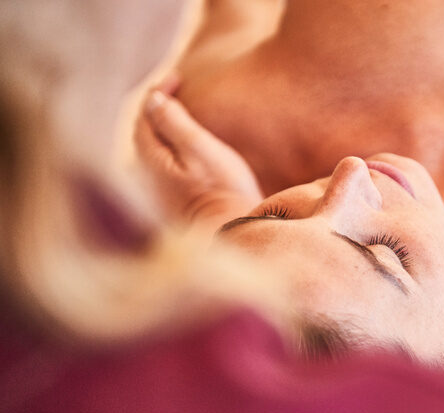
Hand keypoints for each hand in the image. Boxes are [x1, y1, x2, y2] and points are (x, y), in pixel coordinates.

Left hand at [134, 75, 261, 231]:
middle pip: (144, 134)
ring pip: (151, 152)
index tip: (178, 77)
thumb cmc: (224, 192)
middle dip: (157, 110)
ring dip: (162, 131)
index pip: (145, 115)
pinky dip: (168, 152)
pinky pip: (161, 169)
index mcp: (150, 160)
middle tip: (176, 91)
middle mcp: (145, 178)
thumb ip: (175, 122)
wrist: (233, 237)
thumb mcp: (202, 150)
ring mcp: (156, 195)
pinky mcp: (169, 208)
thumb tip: (153, 99)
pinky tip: (184, 151)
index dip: (158, 92)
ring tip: (180, 116)